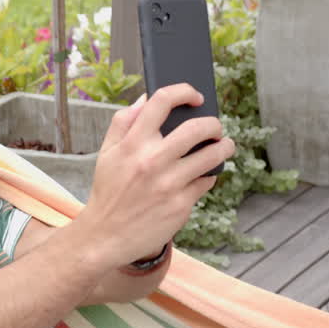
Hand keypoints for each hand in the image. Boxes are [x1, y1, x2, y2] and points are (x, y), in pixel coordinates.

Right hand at [78, 84, 235, 267]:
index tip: (195, 96)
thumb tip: (147, 98)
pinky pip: (206, 181)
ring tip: (223, 147)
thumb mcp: (107, 152)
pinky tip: (203, 174)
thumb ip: (124, 122)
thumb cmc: (109, 190)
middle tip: (214, 128)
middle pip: (198, 127)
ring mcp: (168, 184)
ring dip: (224, 147)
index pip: (162, 101)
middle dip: (213, 124)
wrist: (105, 236)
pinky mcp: (180, 205)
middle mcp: (151, 161)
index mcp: (132, 144)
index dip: (184, 91)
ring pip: (212, 155)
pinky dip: (208, 175)